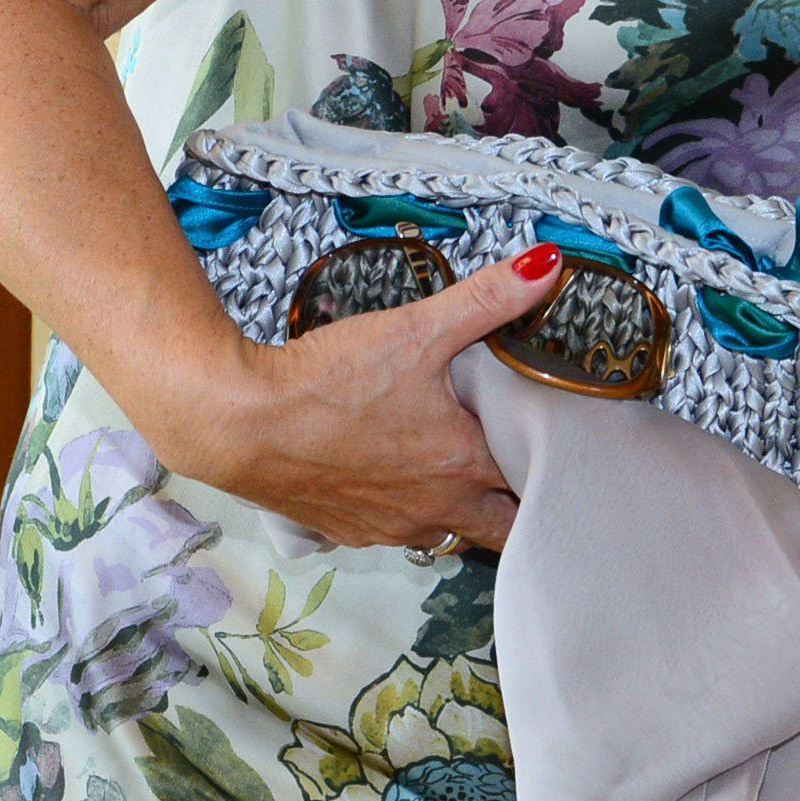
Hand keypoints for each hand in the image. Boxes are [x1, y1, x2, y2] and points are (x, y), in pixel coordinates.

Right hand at [176, 245, 566, 550]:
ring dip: (465, 508)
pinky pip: (398, 533)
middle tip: (524, 459)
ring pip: (450, 533)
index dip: (553, 460)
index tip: (561, 435)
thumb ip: (490, 298)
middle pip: (502, 526)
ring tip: (467, 466)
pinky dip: (411, 510)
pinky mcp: (347, 531)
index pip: (536, 481)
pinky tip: (400, 475)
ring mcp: (388, 527)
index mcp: (463, 466)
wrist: (239, 423)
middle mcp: (433, 510)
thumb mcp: (419, 327)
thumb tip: (548, 267)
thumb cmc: (328, 381)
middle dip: (519, 499)